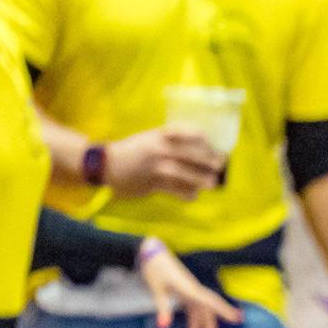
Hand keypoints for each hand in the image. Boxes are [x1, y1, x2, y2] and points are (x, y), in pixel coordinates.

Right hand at [104, 127, 223, 201]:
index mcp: (159, 136)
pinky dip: (185, 193)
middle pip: (187, 153)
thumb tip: (200, 151)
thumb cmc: (133, 151)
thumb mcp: (150, 139)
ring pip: (180, 172)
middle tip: (221, 165)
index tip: (214, 144)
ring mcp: (153, 166)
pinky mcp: (149, 183)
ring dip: (199, 179)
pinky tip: (194, 195)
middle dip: (206, 160)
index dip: (201, 138)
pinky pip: (172, 189)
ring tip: (213, 184)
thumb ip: (170, 142)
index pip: (184, 132)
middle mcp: (157, 149)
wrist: (106, 164)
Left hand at [137, 242, 243, 327]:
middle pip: (207, 313)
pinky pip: (194, 312)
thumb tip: (164, 326)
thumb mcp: (157, 288)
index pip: (211, 301)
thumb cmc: (155, 268)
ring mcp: (192, 294)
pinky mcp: (186, 295)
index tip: (238, 319)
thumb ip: (163, 307)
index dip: (225, 310)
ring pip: (202, 315)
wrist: (152, 253)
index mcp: (191, 289)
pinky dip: (194, 325)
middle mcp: (195, 292)